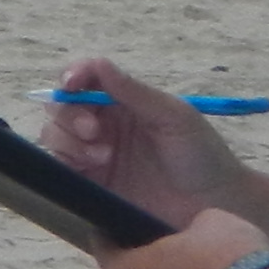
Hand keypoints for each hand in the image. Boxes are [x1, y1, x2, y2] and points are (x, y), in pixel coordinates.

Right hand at [41, 58, 257, 231]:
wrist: (214, 204)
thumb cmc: (201, 154)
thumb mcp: (172, 116)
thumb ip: (133, 91)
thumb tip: (96, 64)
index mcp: (124, 102)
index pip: (86, 79)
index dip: (73, 75)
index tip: (71, 83)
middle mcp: (104, 124)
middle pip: (62, 106)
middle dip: (69, 114)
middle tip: (93, 130)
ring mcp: (93, 154)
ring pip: (55, 134)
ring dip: (69, 140)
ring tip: (102, 157)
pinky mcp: (88, 182)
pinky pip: (58, 166)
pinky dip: (65, 161)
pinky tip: (93, 167)